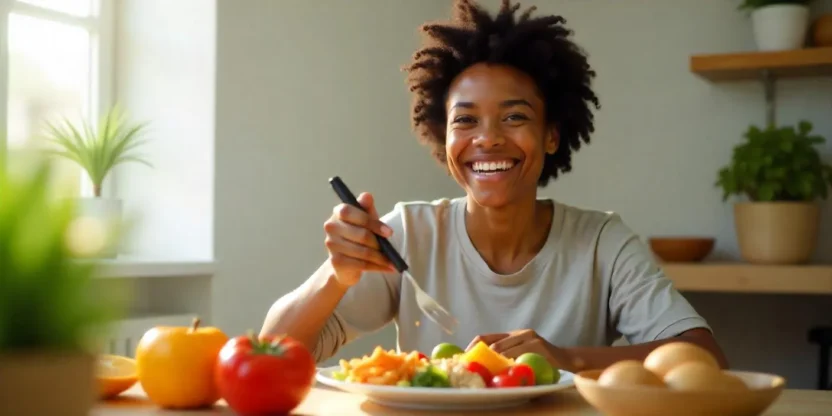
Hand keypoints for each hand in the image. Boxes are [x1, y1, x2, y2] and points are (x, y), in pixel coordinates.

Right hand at [323, 192, 395, 286]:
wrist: (345, 263)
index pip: (352, 212)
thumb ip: (367, 208)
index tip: (389, 233)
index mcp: (338, 212)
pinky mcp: (335, 261)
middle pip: (361, 235)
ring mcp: (331, 245)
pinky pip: (361, 265)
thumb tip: (367, 196)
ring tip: (393, 262)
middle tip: (392, 250)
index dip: (372, 223)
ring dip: (381, 258)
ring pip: (363, 252)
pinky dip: (377, 267)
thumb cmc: (358, 236)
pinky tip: (387, 268)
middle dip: (380, 244)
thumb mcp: (365, 220)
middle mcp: (331, 227)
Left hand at [466, 329, 581, 371]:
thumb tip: (482, 363)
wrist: (566, 359)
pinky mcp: (537, 345)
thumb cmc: (541, 359)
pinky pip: (518, 355)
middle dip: (482, 357)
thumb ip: (506, 354)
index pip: (486, 337)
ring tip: (487, 371)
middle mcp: (519, 333)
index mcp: (512, 334)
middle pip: (493, 344)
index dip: (473, 346)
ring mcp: (529, 337)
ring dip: (494, 362)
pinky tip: (506, 370)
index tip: (463, 356)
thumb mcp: (521, 353)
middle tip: (473, 367)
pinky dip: (509, 363)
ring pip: (503, 350)